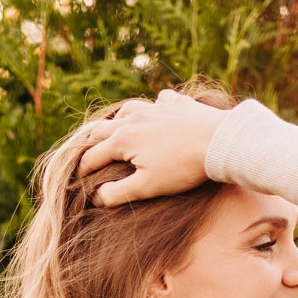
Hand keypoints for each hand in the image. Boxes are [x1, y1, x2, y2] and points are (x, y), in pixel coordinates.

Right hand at [76, 89, 225, 205]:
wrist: (218, 141)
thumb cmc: (181, 168)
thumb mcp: (147, 187)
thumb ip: (118, 193)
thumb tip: (97, 197)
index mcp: (123, 140)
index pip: (93, 156)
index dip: (83, 169)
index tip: (79, 179)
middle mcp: (133, 119)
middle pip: (103, 129)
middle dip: (92, 143)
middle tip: (89, 154)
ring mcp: (155, 108)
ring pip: (127, 109)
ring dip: (118, 120)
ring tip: (117, 129)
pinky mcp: (177, 104)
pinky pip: (159, 100)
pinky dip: (153, 106)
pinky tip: (157, 111)